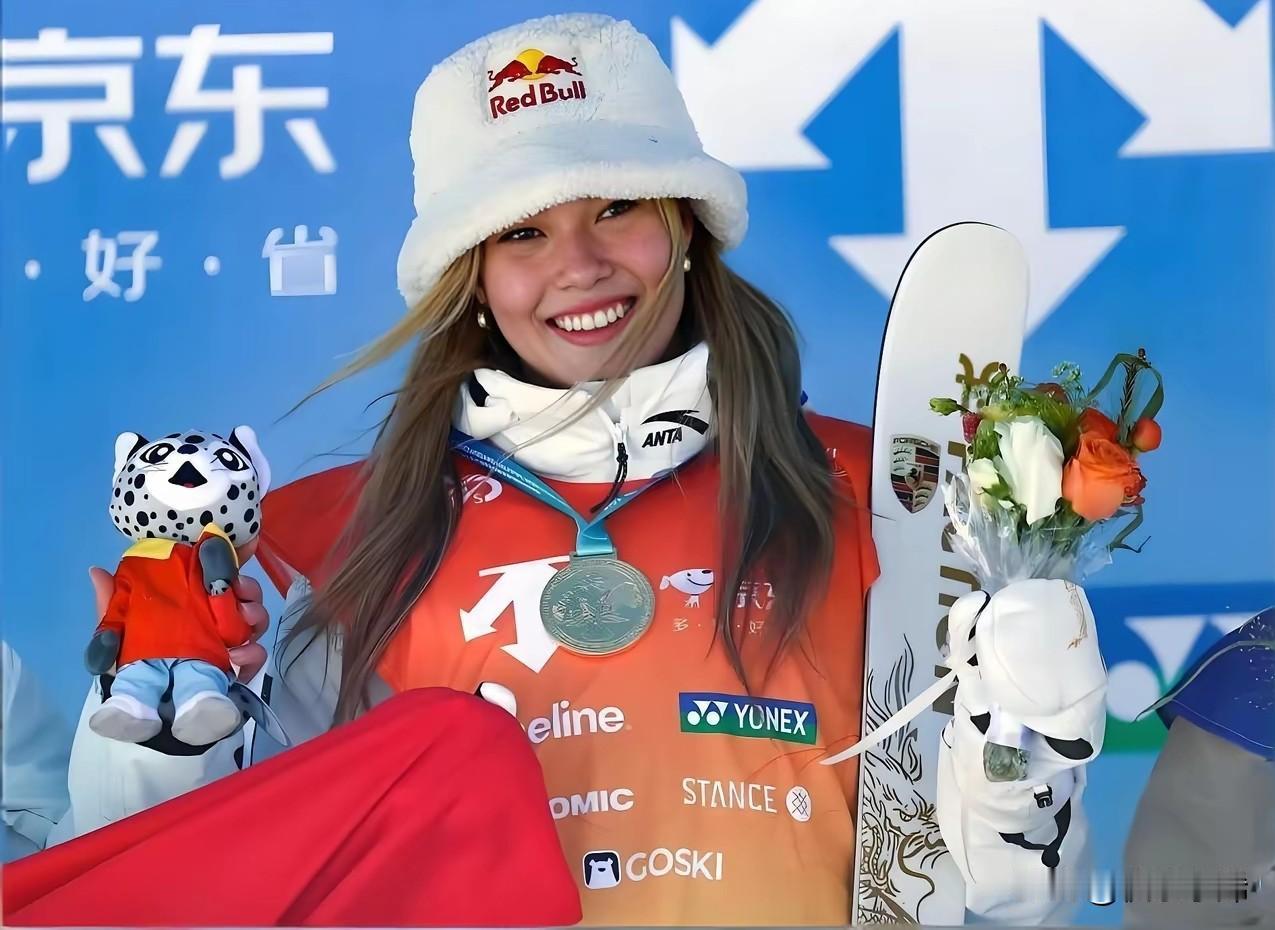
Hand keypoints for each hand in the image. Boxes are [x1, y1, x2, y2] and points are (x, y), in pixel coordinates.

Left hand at [89, 561, 269, 682]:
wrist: (145, 717)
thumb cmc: (132, 666)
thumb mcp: (119, 634)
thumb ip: (112, 605)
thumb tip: (96, 571)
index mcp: (190, 604)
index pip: (217, 575)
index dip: (230, 563)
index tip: (229, 560)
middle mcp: (214, 618)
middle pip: (244, 594)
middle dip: (249, 590)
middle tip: (239, 591)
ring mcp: (230, 644)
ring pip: (256, 620)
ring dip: (255, 616)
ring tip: (243, 624)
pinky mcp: (238, 670)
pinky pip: (256, 657)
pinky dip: (253, 655)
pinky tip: (238, 657)